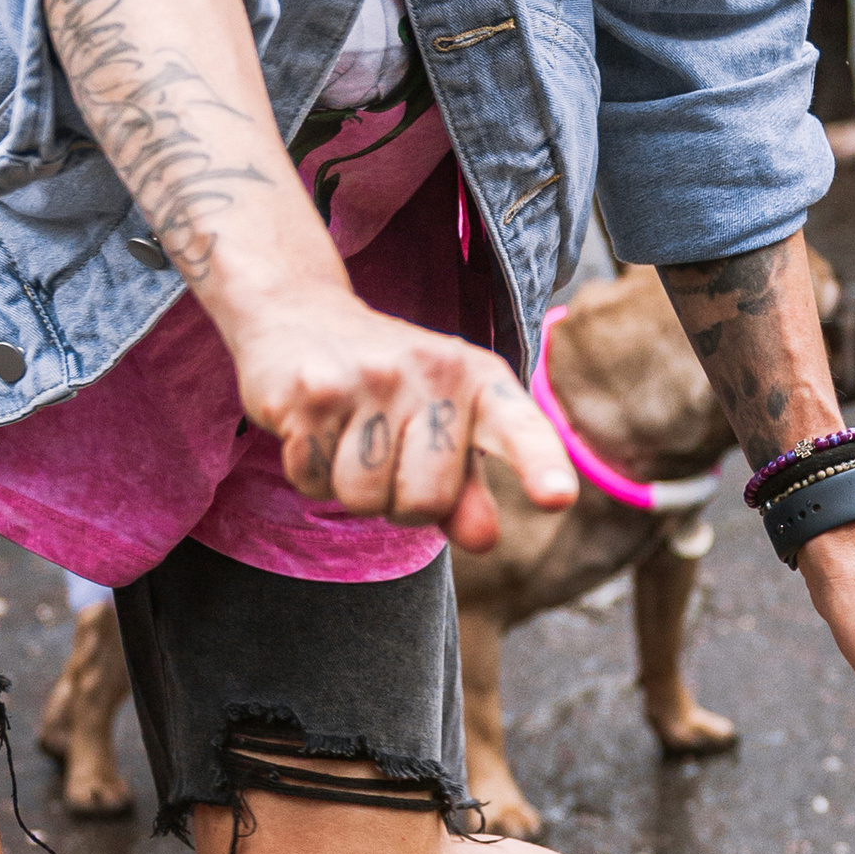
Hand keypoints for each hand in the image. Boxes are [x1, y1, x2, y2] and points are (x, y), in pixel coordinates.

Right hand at [222, 282, 577, 548]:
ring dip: (350, 490)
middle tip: (387, 455)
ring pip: (364, 499)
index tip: (557, 499)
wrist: (297, 313)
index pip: (518, 427)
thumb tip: (484, 539)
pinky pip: (313, 480)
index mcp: (479, 378)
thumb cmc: (389, 389)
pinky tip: (314, 429)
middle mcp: (432, 370)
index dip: (540, 464)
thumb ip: (468, 490)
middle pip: (426, 501)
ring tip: (349, 438)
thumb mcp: (442, 429)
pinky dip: (309, 473)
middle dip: (401, 503)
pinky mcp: (311, 390)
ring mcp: (370, 377)